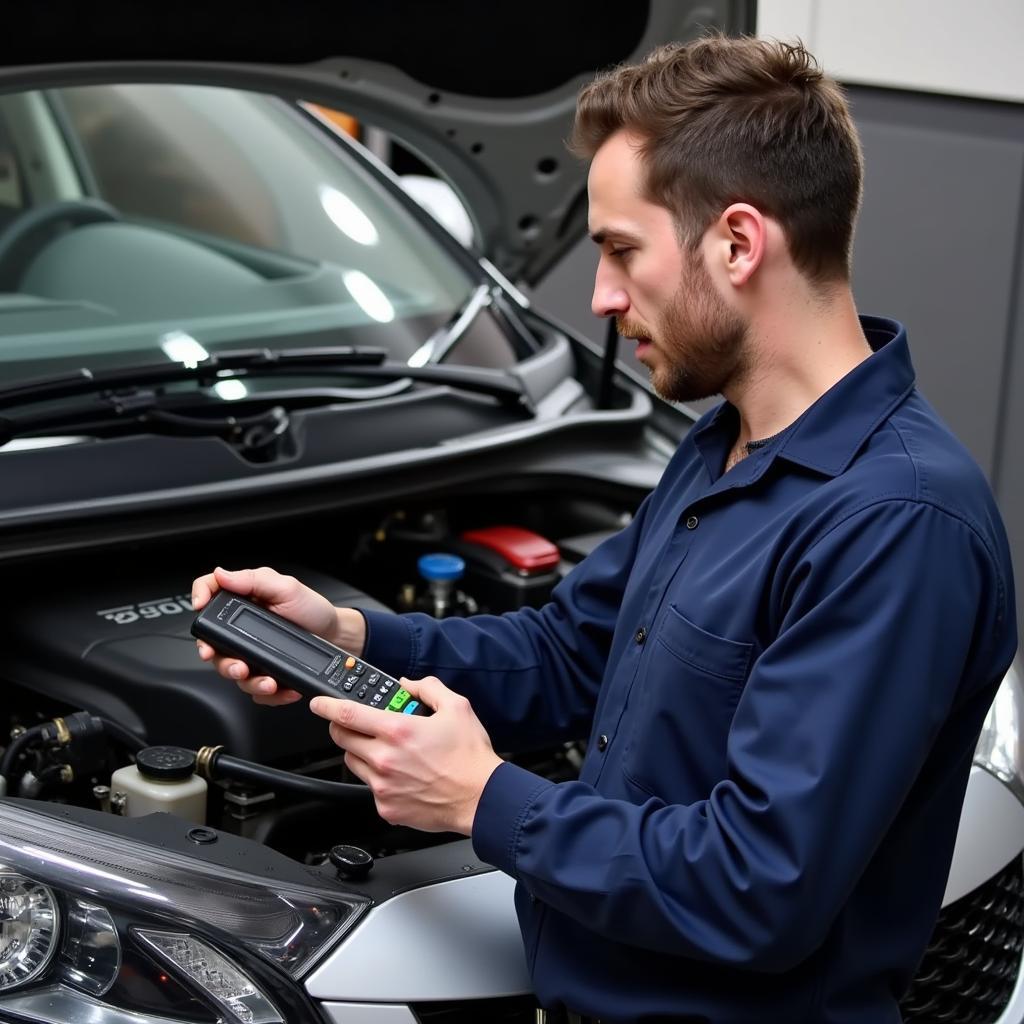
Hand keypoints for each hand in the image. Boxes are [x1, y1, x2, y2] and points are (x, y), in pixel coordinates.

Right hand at [191, 566, 365, 704]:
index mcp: (243, 600)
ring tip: (267, 681)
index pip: (209, 592)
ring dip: (247, 681)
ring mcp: (249, 651)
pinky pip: (253, 688)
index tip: (200, 608)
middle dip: (220, 658)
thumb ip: (255, 581)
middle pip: (211, 642)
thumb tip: (222, 574)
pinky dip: (266, 693)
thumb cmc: (312, 610)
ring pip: (231, 671)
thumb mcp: (287, 588)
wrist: (335, 636)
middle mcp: (240, 627)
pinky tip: (281, 687)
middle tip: (237, 665)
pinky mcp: (261, 671)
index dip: (199, 597)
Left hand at [311, 676, 502, 834]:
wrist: (481, 798)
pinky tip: (400, 773)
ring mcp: (383, 786)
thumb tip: (407, 683)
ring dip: (361, 751)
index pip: (347, 714)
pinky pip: (369, 787)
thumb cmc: (470, 757)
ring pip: (353, 762)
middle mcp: (385, 759)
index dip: (326, 706)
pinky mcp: (386, 807)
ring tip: (385, 749)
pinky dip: (378, 777)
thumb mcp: (456, 707)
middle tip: (355, 723)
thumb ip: (427, 688)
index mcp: (398, 731)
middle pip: (342, 738)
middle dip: (342, 727)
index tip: (318, 703)